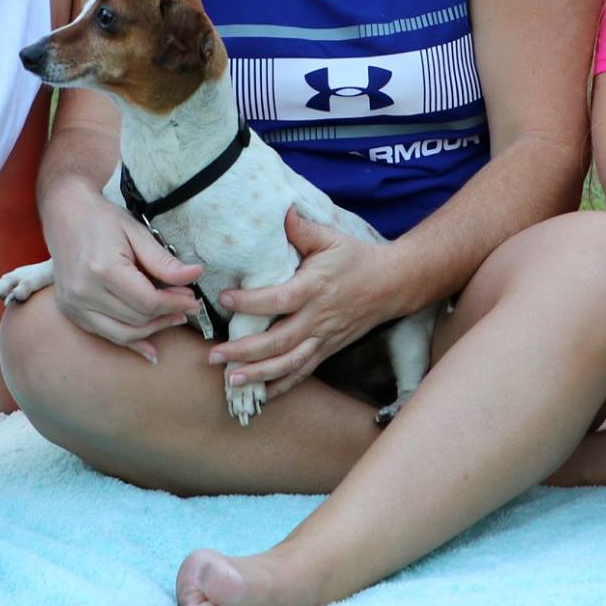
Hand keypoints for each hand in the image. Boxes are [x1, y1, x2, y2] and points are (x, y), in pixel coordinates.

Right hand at [46, 187, 204, 363]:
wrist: (65, 214)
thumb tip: (195, 275)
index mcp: (102, 269)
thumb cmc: (103, 220)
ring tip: (174, 318)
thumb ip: (164, 261)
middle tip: (187, 303)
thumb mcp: (138, 233)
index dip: (176, 303)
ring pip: (123, 333)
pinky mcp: (71, 311)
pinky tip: (151, 347)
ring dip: (153, 329)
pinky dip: (131, 342)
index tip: (193, 299)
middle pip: (138, 318)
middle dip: (168, 314)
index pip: (148, 301)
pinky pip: (106, 335)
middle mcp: (84, 292)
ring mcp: (74, 305)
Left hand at [211, 208, 402, 400]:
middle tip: (214, 355)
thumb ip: (302, 229)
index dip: (251, 302)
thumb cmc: (356, 258)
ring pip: (289, 363)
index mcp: (315, 287)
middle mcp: (318, 317)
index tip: (224, 298)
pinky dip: (281, 386)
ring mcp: (323, 338)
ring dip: (259, 375)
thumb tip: (279, 211)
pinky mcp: (327, 350)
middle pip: (279, 341)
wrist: (391, 284)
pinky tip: (259, 395)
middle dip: (244, 351)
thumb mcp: (331, 238)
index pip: (279, 299)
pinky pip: (302, 372)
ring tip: (231, 380)